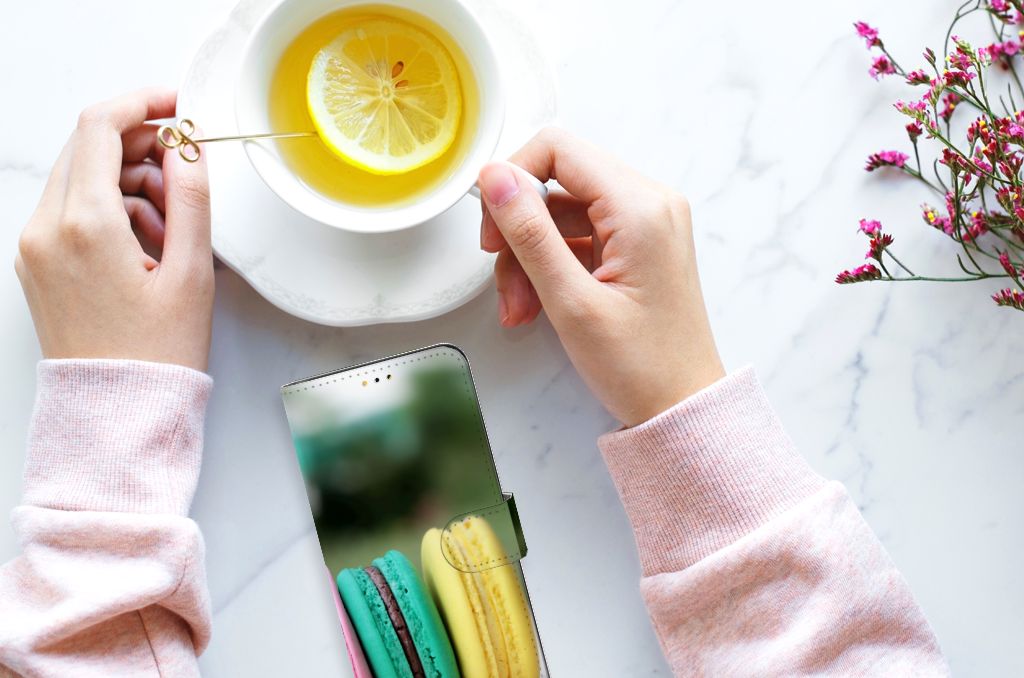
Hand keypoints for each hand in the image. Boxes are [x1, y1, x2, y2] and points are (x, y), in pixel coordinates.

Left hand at [15, 88, 213, 371]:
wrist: (117, 412)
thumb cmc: (156, 354)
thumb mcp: (192, 272)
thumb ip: (192, 198)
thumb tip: (188, 147)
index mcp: (85, 225)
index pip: (101, 127)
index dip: (143, 103)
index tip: (176, 105)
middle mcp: (47, 229)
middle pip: (88, 147)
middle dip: (141, 147)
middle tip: (185, 173)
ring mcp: (35, 246)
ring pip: (81, 178)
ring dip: (129, 182)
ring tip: (173, 228)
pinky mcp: (37, 263)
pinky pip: (72, 210)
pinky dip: (110, 209)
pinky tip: (147, 244)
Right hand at [478, 128, 723, 426]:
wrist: (683, 408)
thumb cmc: (641, 366)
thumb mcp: (571, 301)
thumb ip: (529, 233)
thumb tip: (494, 177)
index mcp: (640, 207)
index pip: (558, 149)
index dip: (513, 179)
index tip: (493, 226)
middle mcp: (649, 203)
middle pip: (557, 182)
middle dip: (519, 230)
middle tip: (503, 279)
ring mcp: (645, 224)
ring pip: (561, 214)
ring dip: (529, 257)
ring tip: (520, 308)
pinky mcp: (637, 245)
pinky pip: (578, 237)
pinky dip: (550, 267)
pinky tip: (537, 306)